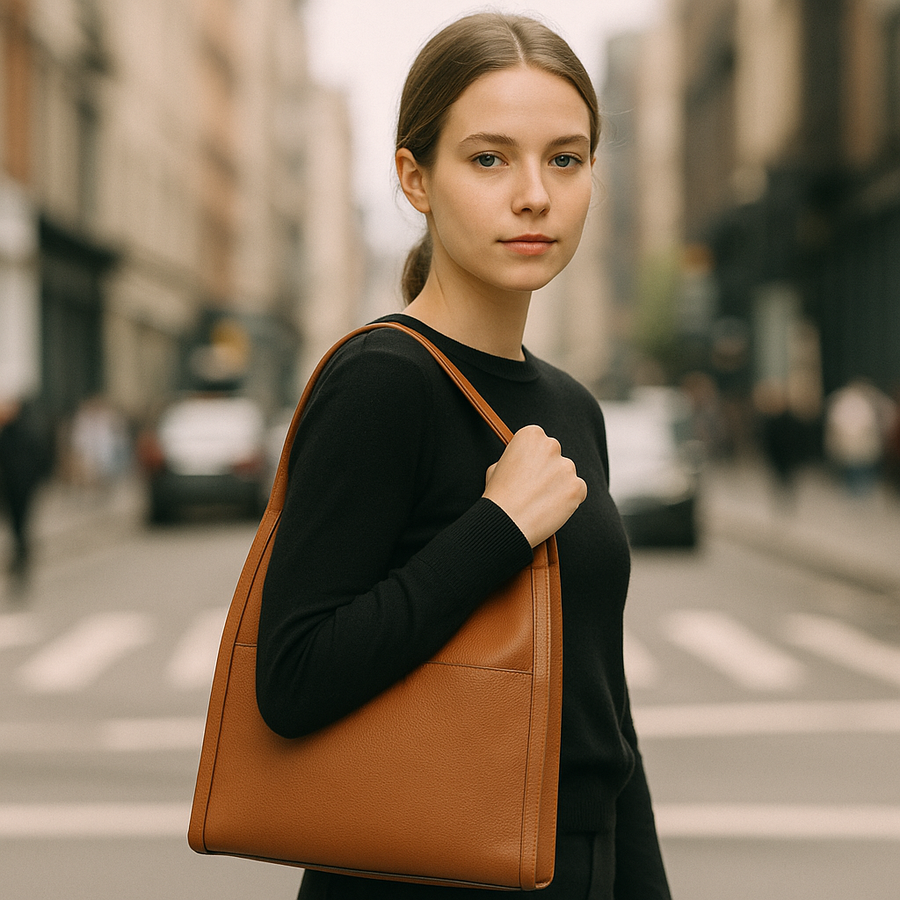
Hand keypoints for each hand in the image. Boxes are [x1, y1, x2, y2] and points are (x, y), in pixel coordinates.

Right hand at [483, 425, 585, 547]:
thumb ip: (515, 458)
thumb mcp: (495, 466)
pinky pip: (578, 490)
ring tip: (540, 501)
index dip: (533, 459)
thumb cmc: (498, 496)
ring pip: (567, 474)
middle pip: (555, 456)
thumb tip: (524, 462)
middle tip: (534, 488)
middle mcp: (551, 445)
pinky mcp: (577, 486)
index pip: (540, 442)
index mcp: (531, 435)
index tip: (528, 471)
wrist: (506, 522)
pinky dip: (569, 499)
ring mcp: (566, 466)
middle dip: (548, 470)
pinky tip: (552, 508)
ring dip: (559, 485)